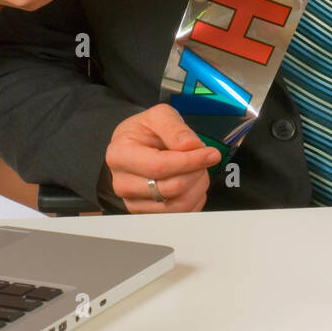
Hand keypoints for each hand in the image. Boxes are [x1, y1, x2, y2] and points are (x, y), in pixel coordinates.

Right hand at [105, 104, 221, 212]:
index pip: (159, 166)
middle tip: (204, 158)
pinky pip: (180, 215)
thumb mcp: (159, 115)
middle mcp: (122, 182)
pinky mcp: (147, 214)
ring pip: (178, 205)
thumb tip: (191, 146)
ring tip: (197, 169)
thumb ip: (175, 128)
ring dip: (197, 186)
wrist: (136, 145)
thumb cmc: (144, 132)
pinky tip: (191, 182)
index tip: (211, 154)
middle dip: (196, 172)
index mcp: (120, 155)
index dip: (190, 161)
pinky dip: (194, 198)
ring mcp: (133, 202)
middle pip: (171, 188)